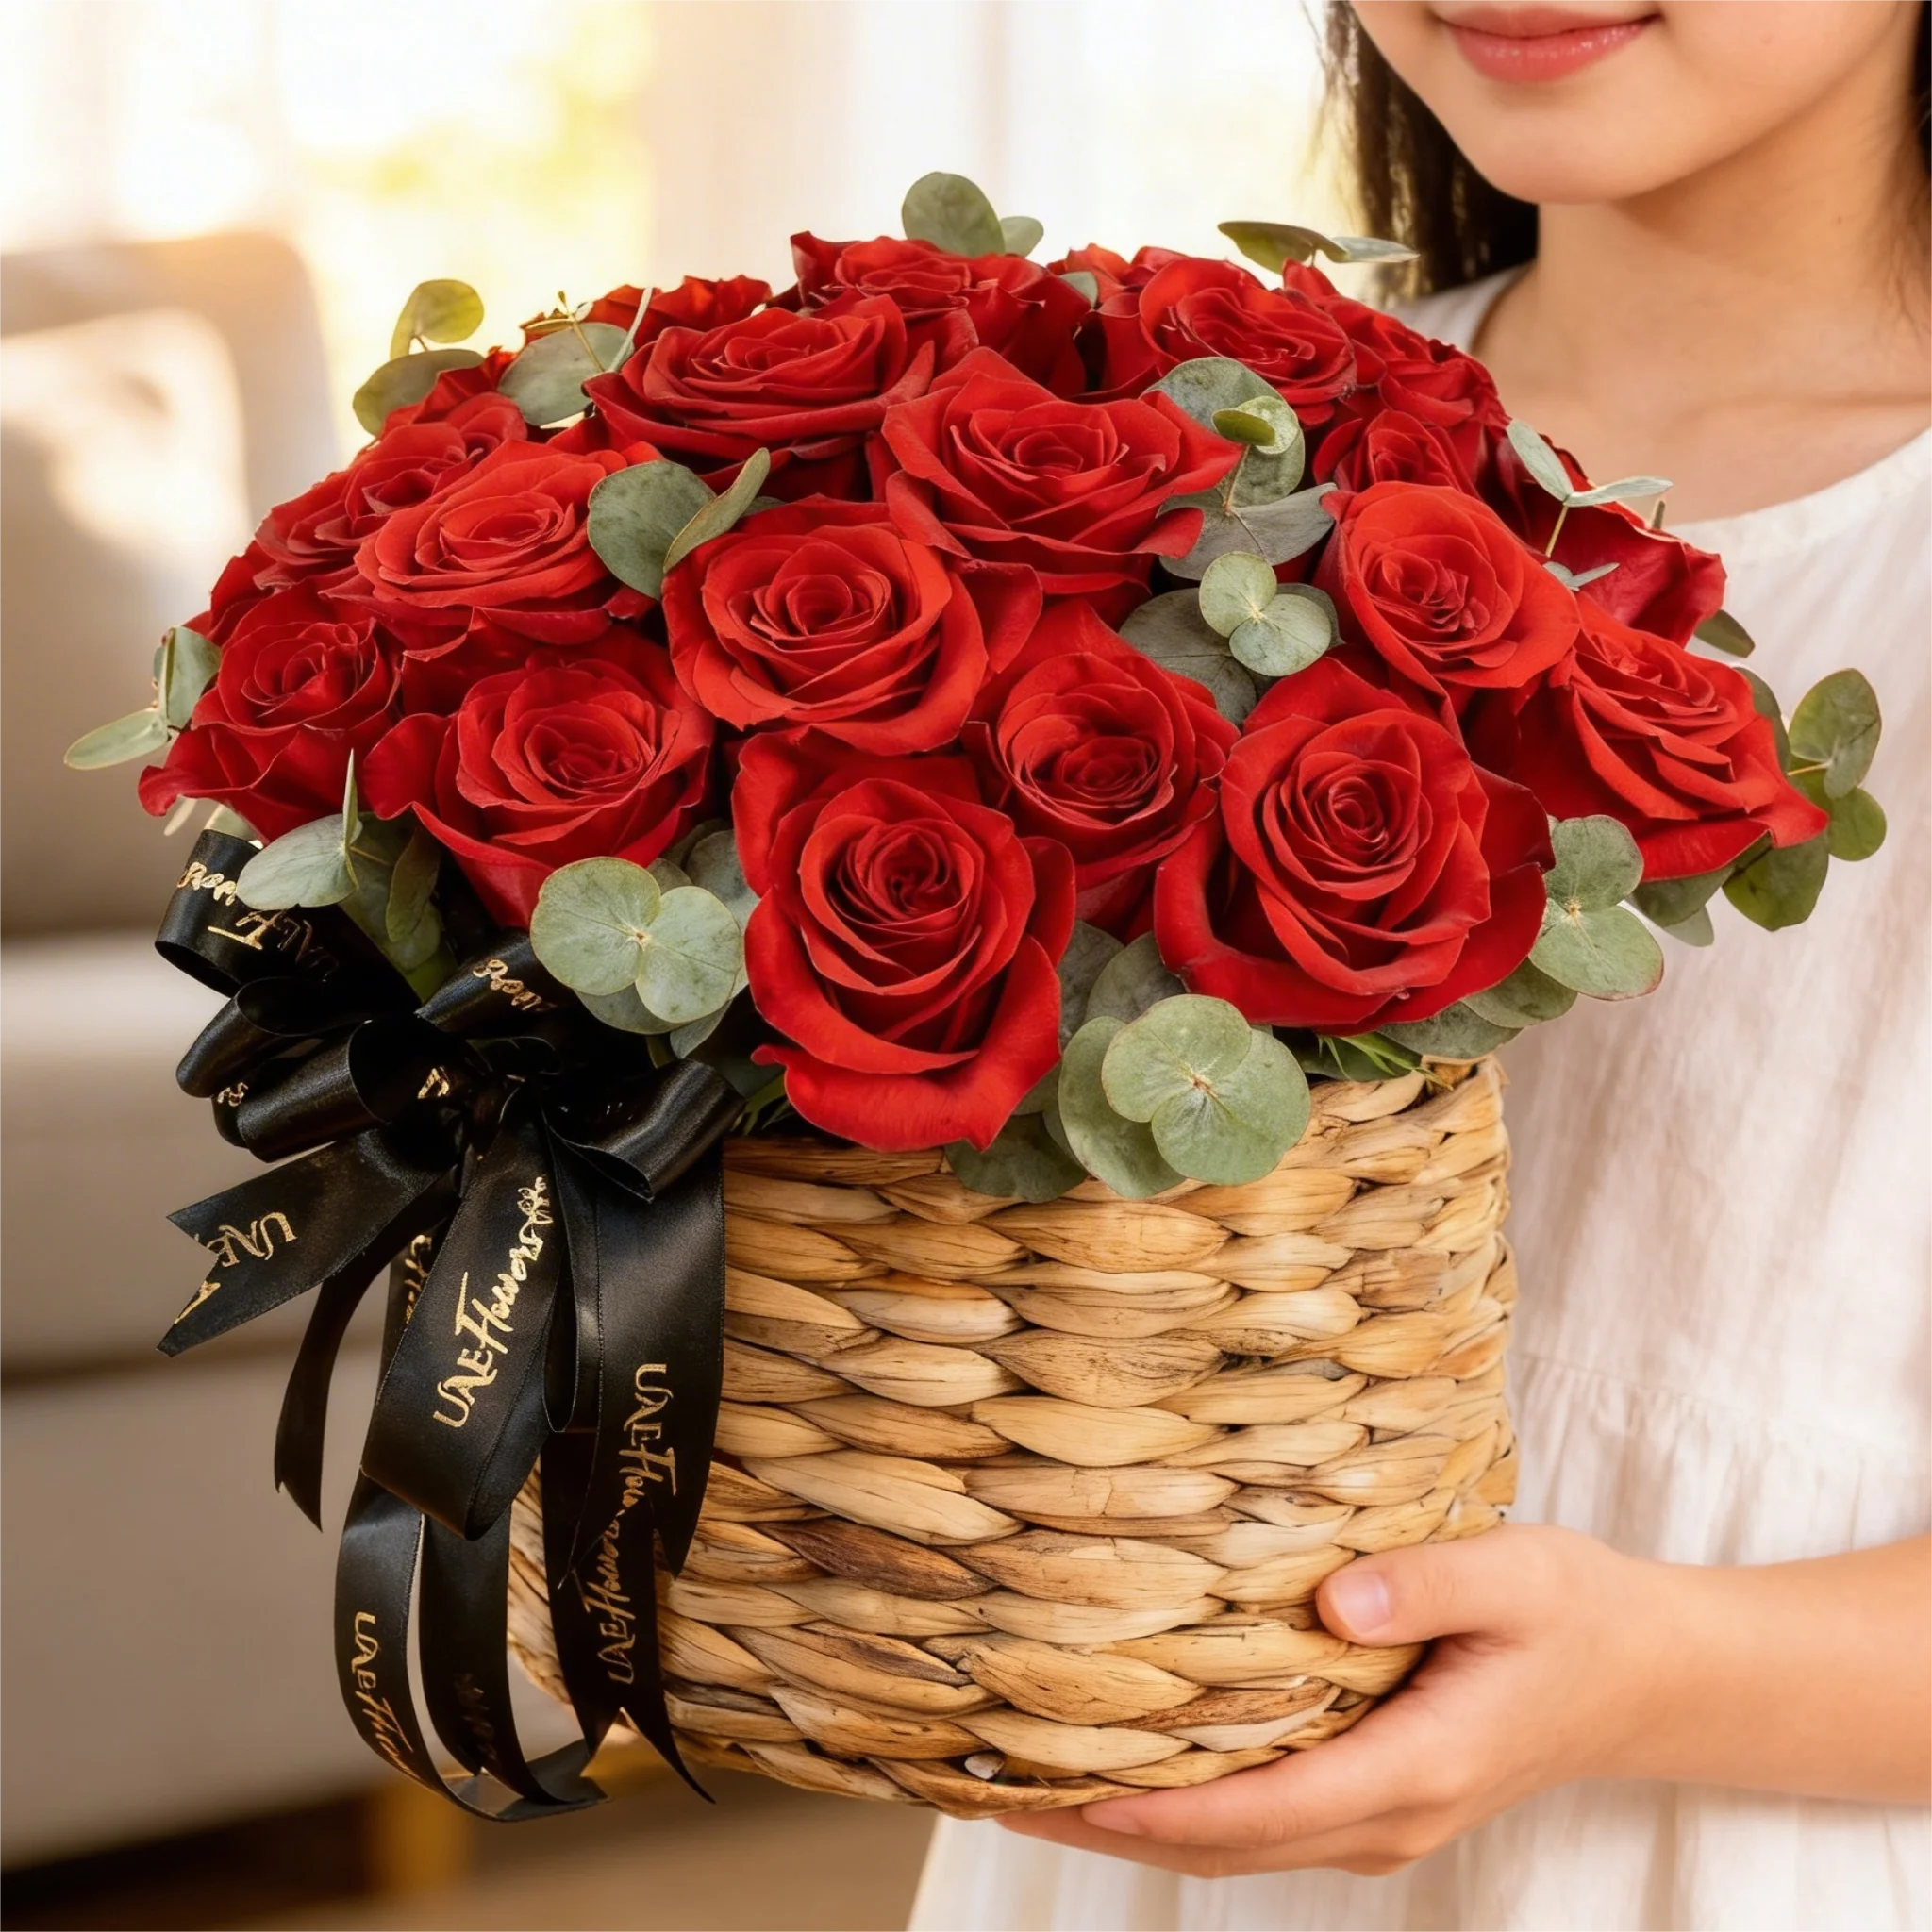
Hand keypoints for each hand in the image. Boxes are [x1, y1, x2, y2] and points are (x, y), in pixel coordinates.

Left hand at [999, 1524, 1674, 1876]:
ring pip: (1238, 1844)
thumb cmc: (1578, 1613)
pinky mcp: (1376, 1799)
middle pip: (1227, 1844)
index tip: (1062, 1788)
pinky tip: (1132, 1769)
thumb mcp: (1517, 1573)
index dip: (1157, 1806)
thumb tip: (1330, 1602)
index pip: (1262, 1807)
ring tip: (1032, 1789)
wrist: (1645, 1676)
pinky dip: (1186, 1810)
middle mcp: (1389, 1814)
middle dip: (1111, 1826)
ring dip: (1138, 1825)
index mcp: (1419, 1766)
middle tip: (997, 1792)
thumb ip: (1426, 1584)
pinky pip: (1263, 1821)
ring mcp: (1382, 1819)